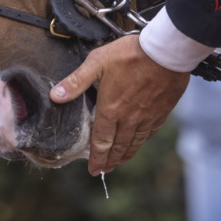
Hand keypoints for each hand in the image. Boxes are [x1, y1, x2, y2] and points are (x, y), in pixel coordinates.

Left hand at [49, 32, 189, 174]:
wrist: (165, 51)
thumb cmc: (130, 54)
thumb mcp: (98, 62)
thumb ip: (77, 81)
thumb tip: (55, 95)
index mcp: (111, 108)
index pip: (101, 140)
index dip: (96, 157)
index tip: (93, 170)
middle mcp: (129, 118)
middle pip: (118, 145)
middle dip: (110, 160)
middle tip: (105, 169)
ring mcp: (147, 116)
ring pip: (135, 141)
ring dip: (126, 154)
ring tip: (121, 161)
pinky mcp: (162, 111)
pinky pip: (151, 132)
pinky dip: (143, 140)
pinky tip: (140, 141)